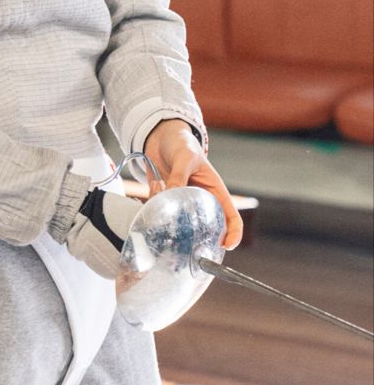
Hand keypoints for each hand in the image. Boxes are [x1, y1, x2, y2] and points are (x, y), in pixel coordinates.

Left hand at [142, 119, 242, 249]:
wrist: (161, 138)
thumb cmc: (181, 145)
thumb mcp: (185, 157)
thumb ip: (179, 176)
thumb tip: (169, 195)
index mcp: (215, 192)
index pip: (232, 217)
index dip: (234, 234)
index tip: (226, 245)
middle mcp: (201, 201)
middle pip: (207, 228)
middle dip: (199, 238)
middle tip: (187, 242)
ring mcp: (183, 203)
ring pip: (181, 223)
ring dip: (170, 220)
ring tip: (161, 201)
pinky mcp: (165, 201)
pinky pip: (161, 212)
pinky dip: (154, 207)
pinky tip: (152, 189)